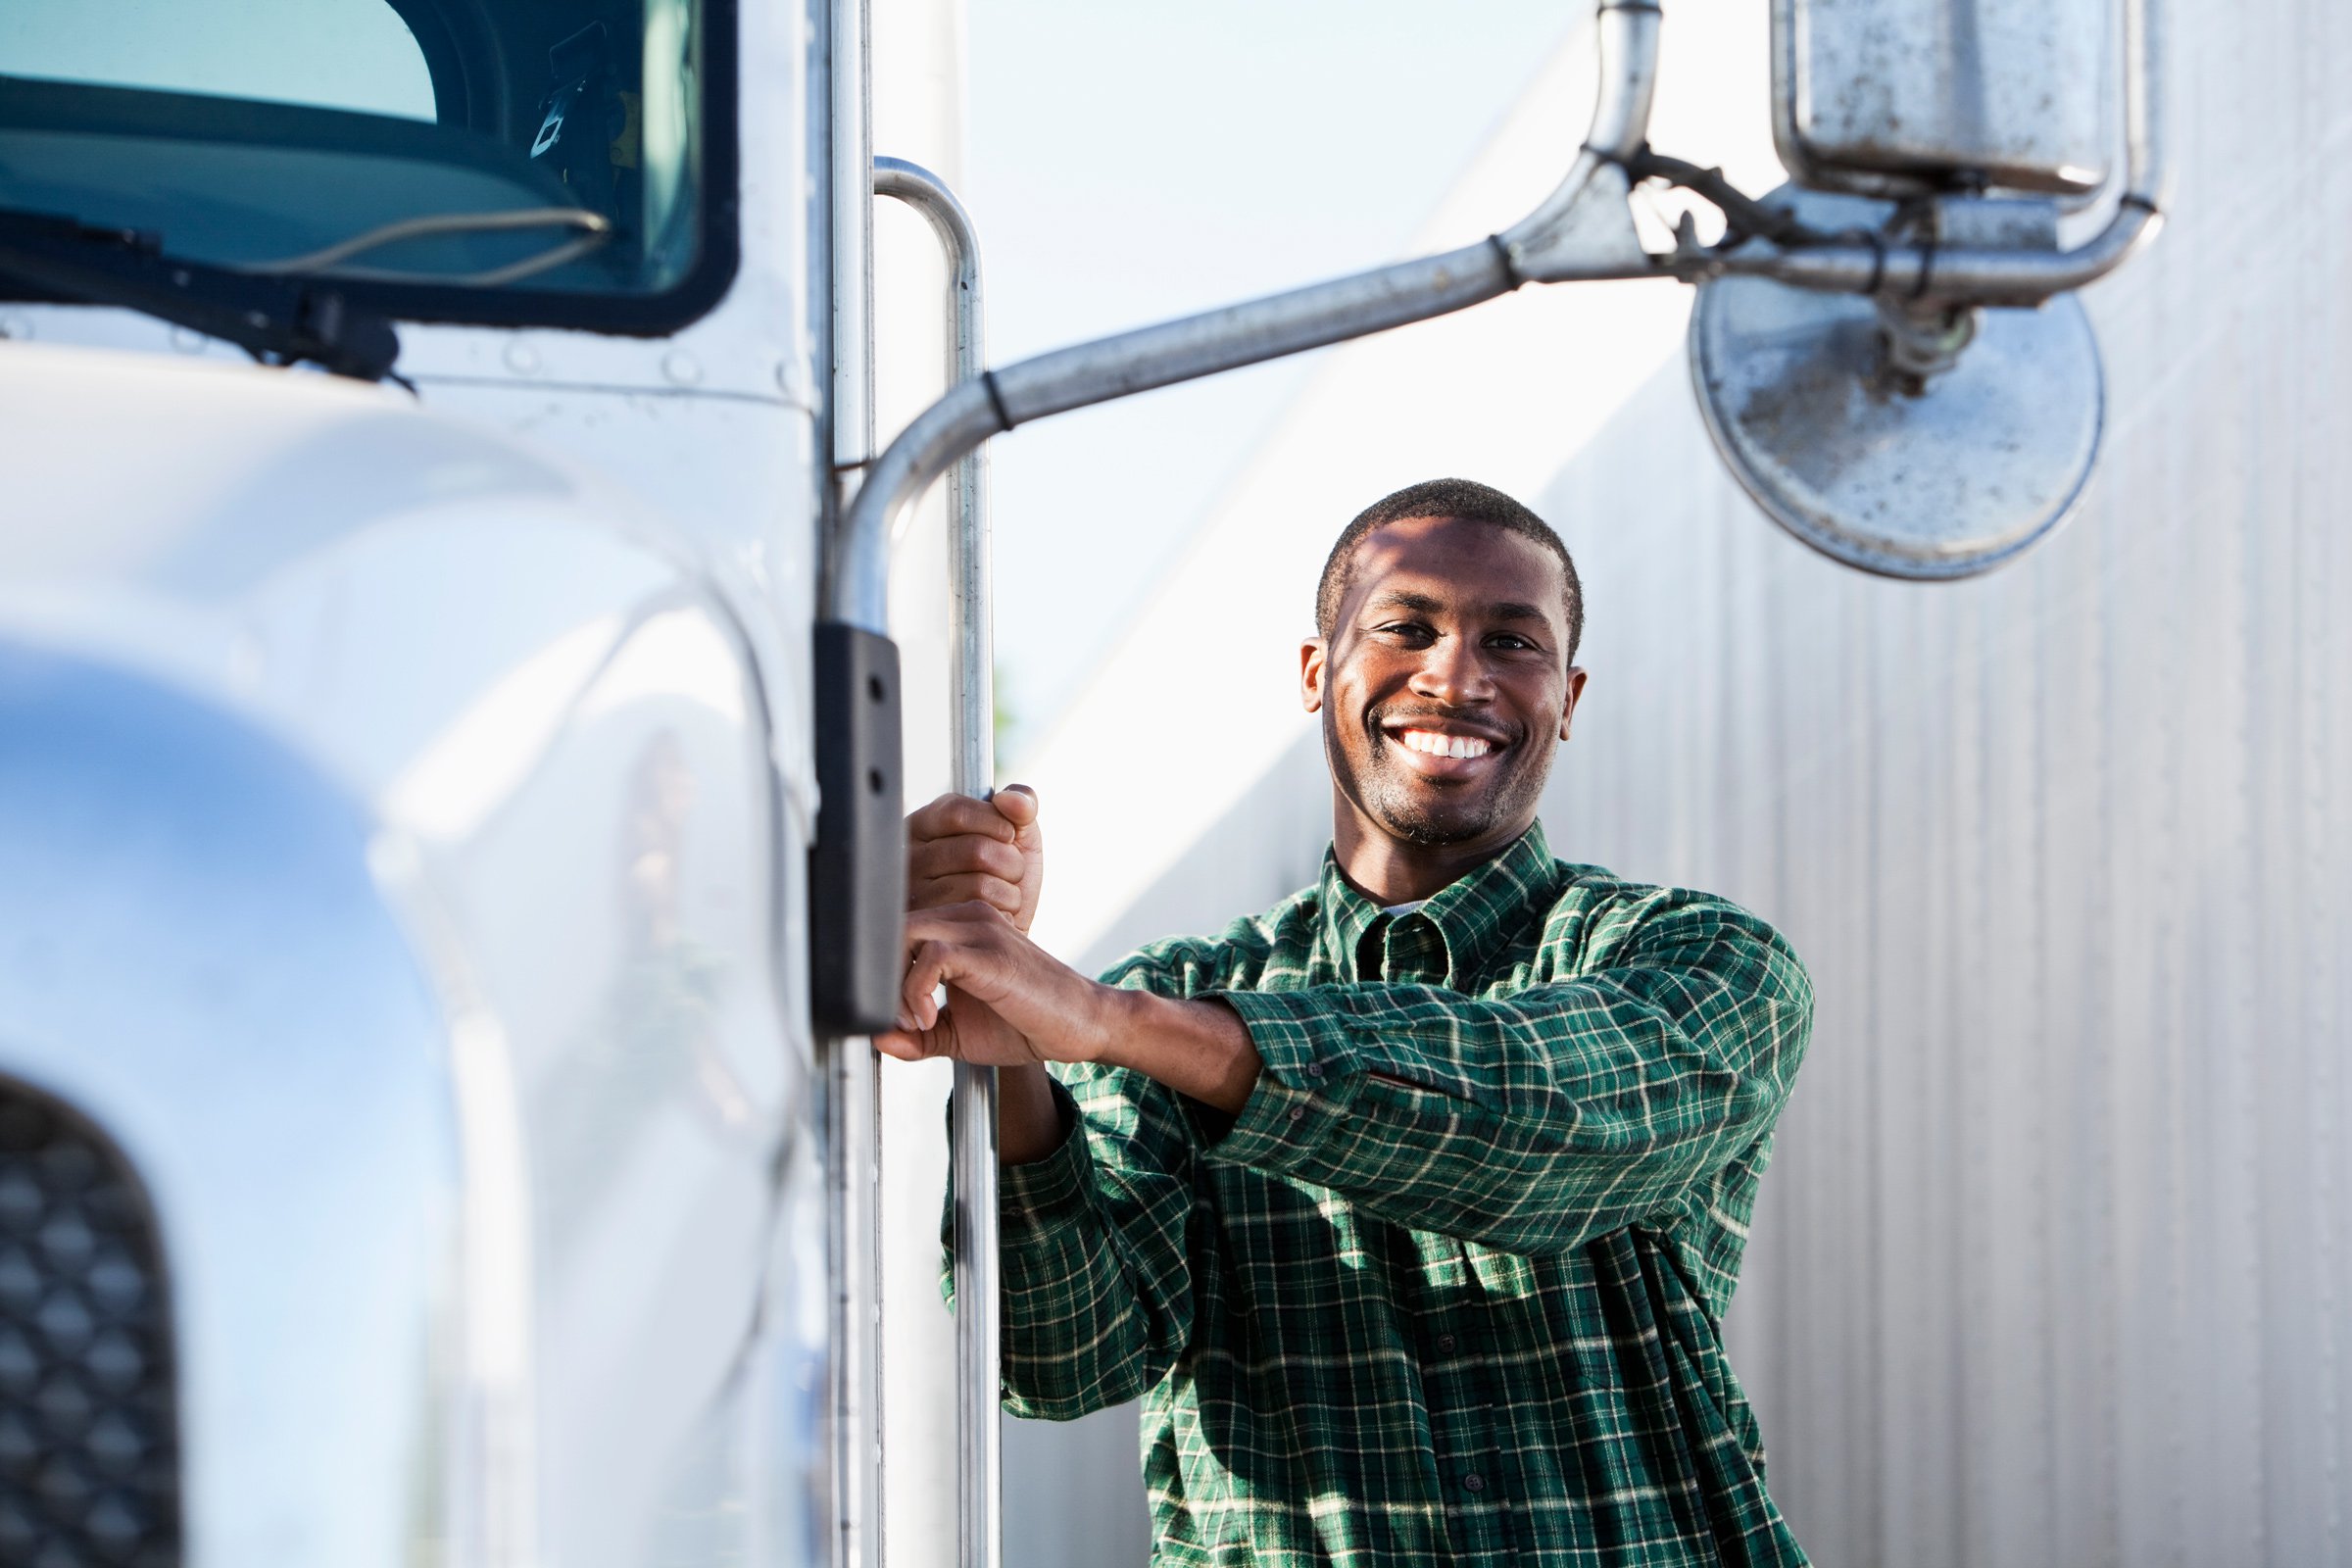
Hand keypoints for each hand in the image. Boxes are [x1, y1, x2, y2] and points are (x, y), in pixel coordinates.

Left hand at [874, 901, 1115, 1067]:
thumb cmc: (1026, 1023)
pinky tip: (930, 1018)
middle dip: (880, 976)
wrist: (1082, 1026)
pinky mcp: (990, 952)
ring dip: (896, 985)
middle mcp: (968, 917)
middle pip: (892, 926)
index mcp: (959, 927)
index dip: (881, 974)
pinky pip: (933, 955)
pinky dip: (916, 990)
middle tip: (898, 1019)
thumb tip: (875, 1039)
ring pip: (906, 933)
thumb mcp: (958, 1034)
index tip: (892, 1017)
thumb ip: (916, 1035)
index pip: (895, 932)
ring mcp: (981, 929)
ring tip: (917, 1022)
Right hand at [907, 784, 1042, 931]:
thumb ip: (1021, 807)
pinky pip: (981, 913)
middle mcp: (908, 859)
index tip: (1007, 836)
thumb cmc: (1003, 879)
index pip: (956, 812)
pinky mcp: (931, 929)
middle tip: (1009, 873)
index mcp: (922, 826)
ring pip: (981, 883)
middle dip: (1011, 863)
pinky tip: (994, 916)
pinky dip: (1005, 913)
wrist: (1000, 936)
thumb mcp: (1017, 836)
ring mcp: (915, 897)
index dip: (996, 823)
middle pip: (975, 849)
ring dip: (1010, 891)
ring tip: (1001, 896)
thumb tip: (1012, 799)